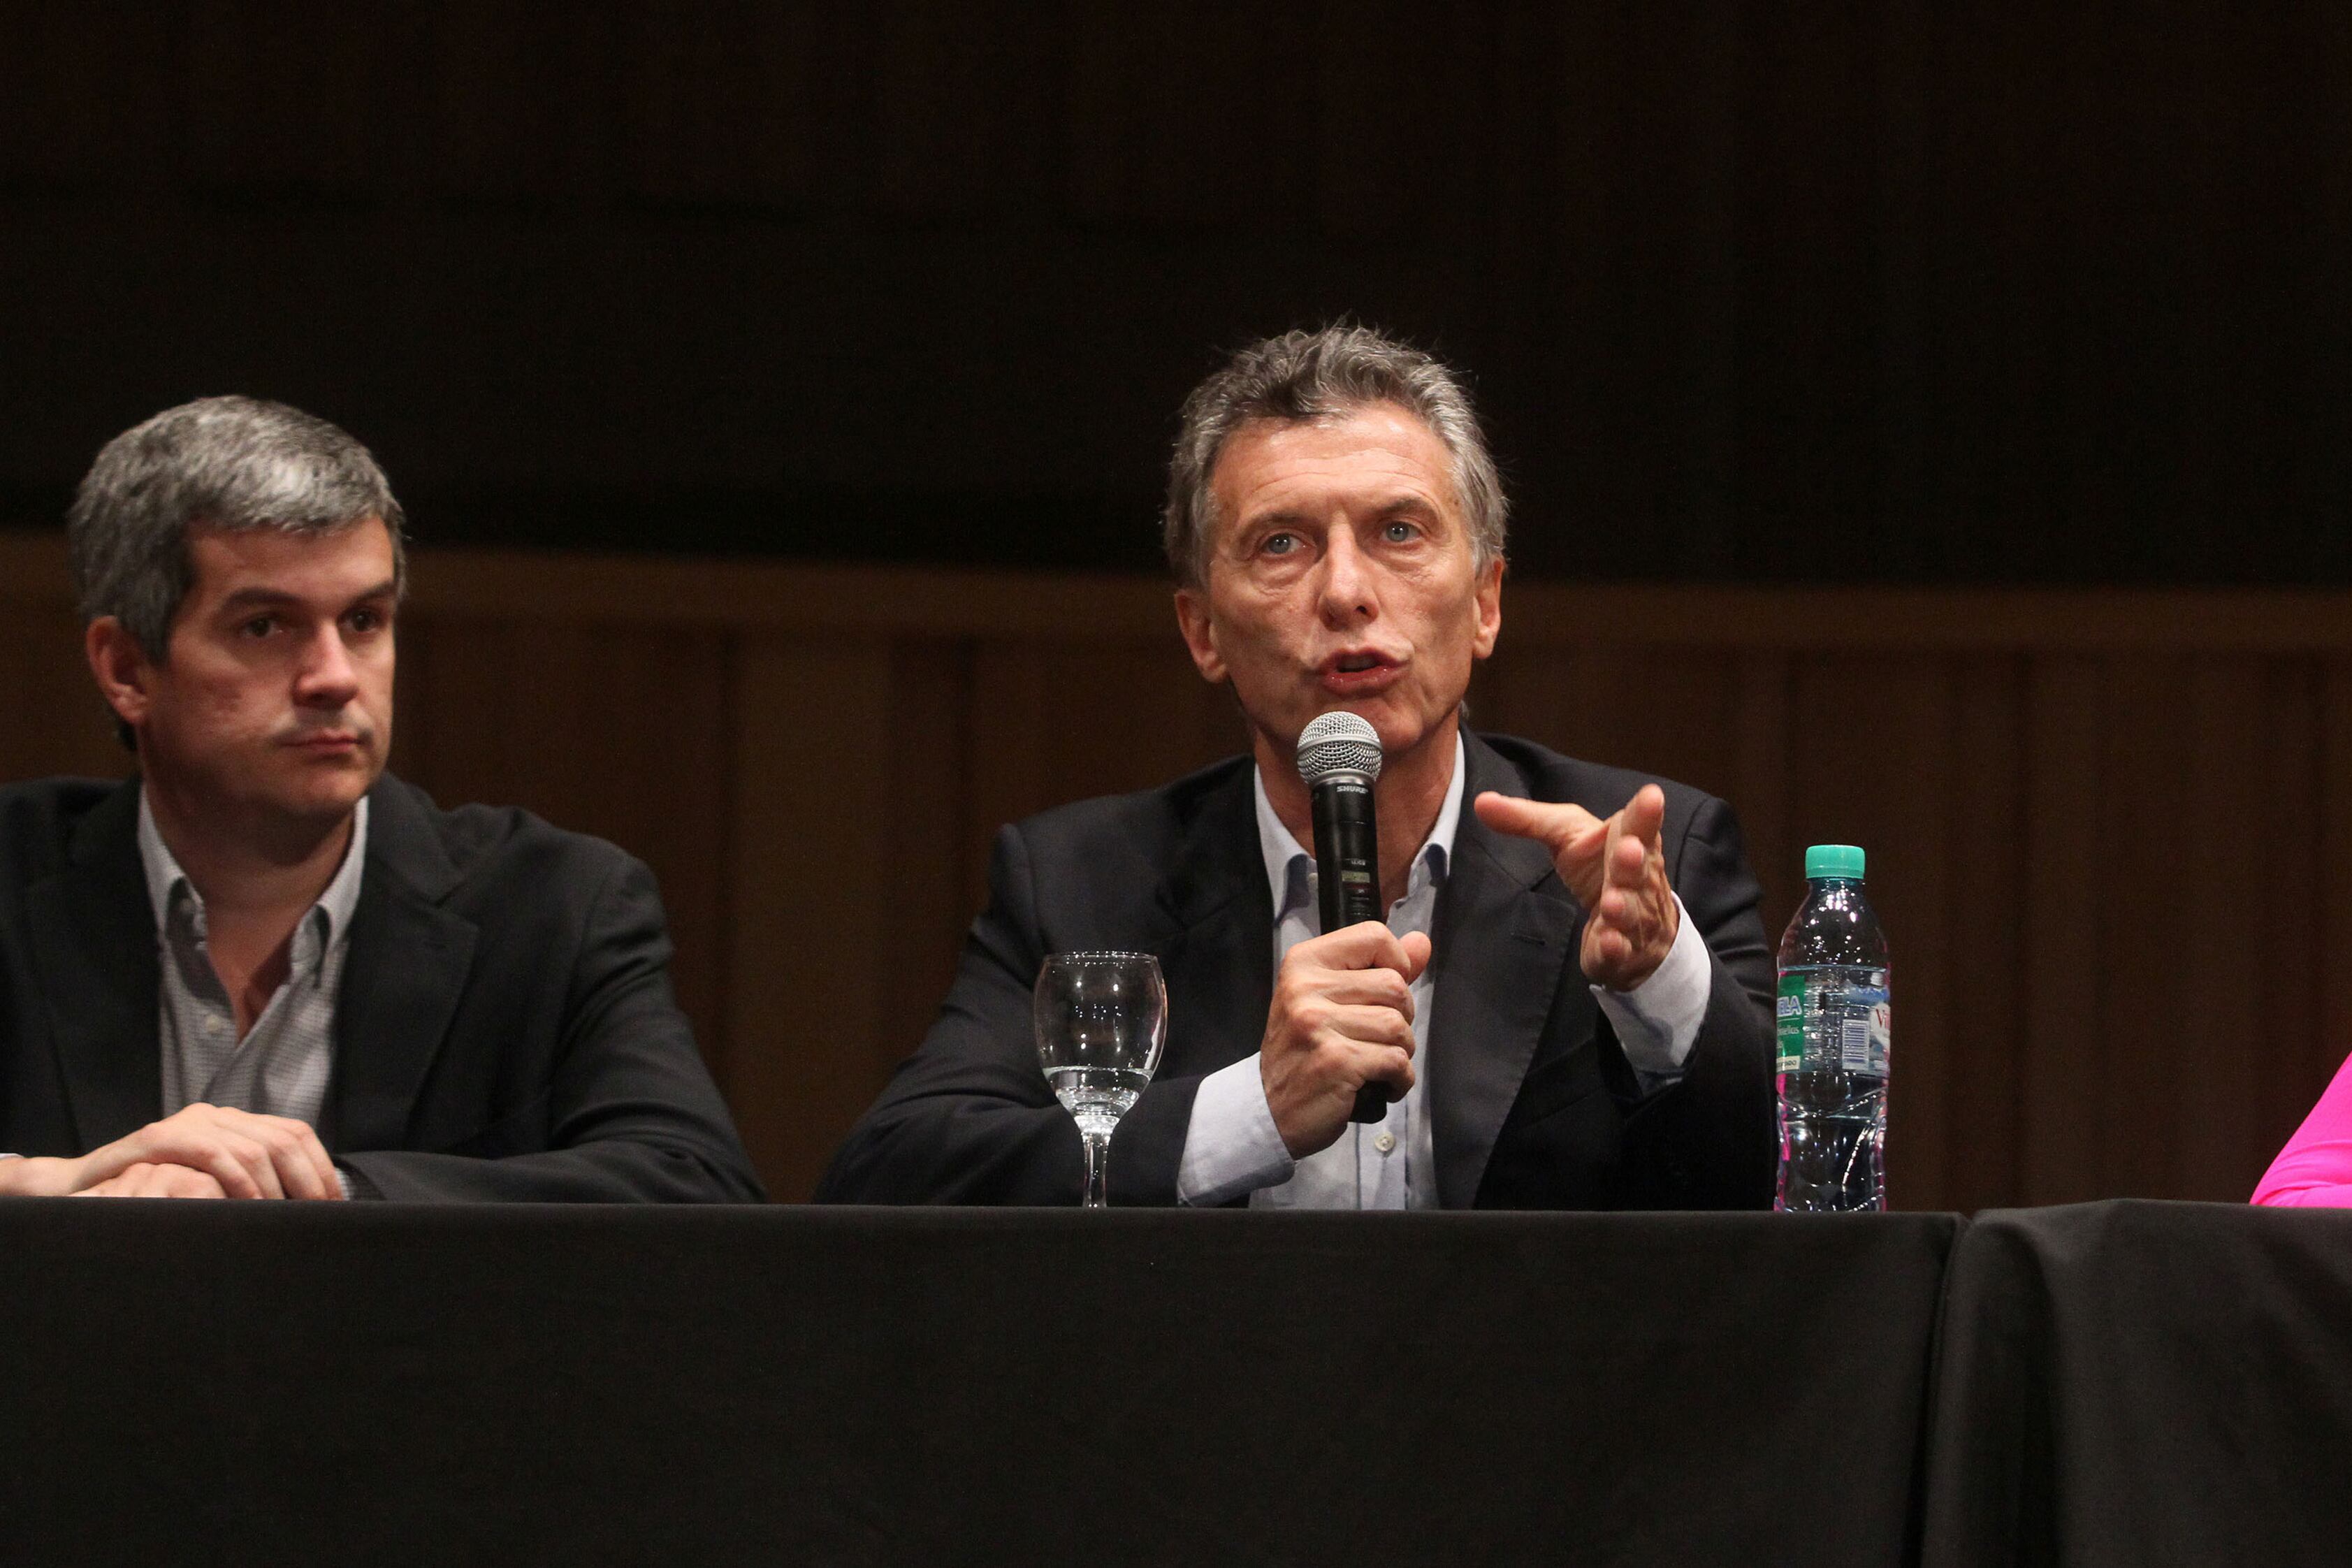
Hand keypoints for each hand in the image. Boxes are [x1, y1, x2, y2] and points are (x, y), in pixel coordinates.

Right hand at [72, 1103, 342, 1200]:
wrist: (83, 1188)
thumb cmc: (153, 1194)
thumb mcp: (209, 1185)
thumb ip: (249, 1184)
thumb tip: (304, 1208)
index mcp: (236, 1123)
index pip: (295, 1134)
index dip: (320, 1168)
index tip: (334, 1204)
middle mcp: (217, 1116)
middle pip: (283, 1139)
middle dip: (307, 1180)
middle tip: (315, 1216)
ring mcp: (189, 1124)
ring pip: (254, 1148)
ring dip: (274, 1188)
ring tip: (281, 1219)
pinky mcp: (160, 1138)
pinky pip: (214, 1155)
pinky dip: (237, 1183)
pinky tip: (248, 1206)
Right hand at [1259, 921, 1432, 1159]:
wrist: (1269, 1110)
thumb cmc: (1303, 1052)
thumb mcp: (1328, 1000)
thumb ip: (1377, 969)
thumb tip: (1422, 942)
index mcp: (1304, 963)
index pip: (1375, 937)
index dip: (1395, 965)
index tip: (1383, 994)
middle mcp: (1306, 988)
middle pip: (1394, 986)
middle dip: (1401, 1018)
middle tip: (1375, 1039)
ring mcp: (1318, 1024)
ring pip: (1398, 1026)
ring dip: (1400, 1052)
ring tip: (1375, 1064)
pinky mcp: (1336, 1061)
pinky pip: (1397, 1062)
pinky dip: (1399, 1080)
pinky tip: (1379, 1085)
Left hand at [1474, 782, 1679, 991]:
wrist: (1632, 923)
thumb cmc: (1597, 867)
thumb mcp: (1565, 835)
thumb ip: (1528, 820)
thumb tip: (1481, 802)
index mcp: (1628, 841)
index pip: (1639, 825)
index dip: (1645, 813)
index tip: (1652, 795)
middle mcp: (1638, 879)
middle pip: (1638, 869)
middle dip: (1633, 861)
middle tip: (1628, 849)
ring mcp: (1634, 917)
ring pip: (1632, 912)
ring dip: (1624, 908)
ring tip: (1612, 903)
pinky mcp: (1622, 951)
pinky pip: (1620, 950)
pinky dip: (1614, 947)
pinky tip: (1606, 942)